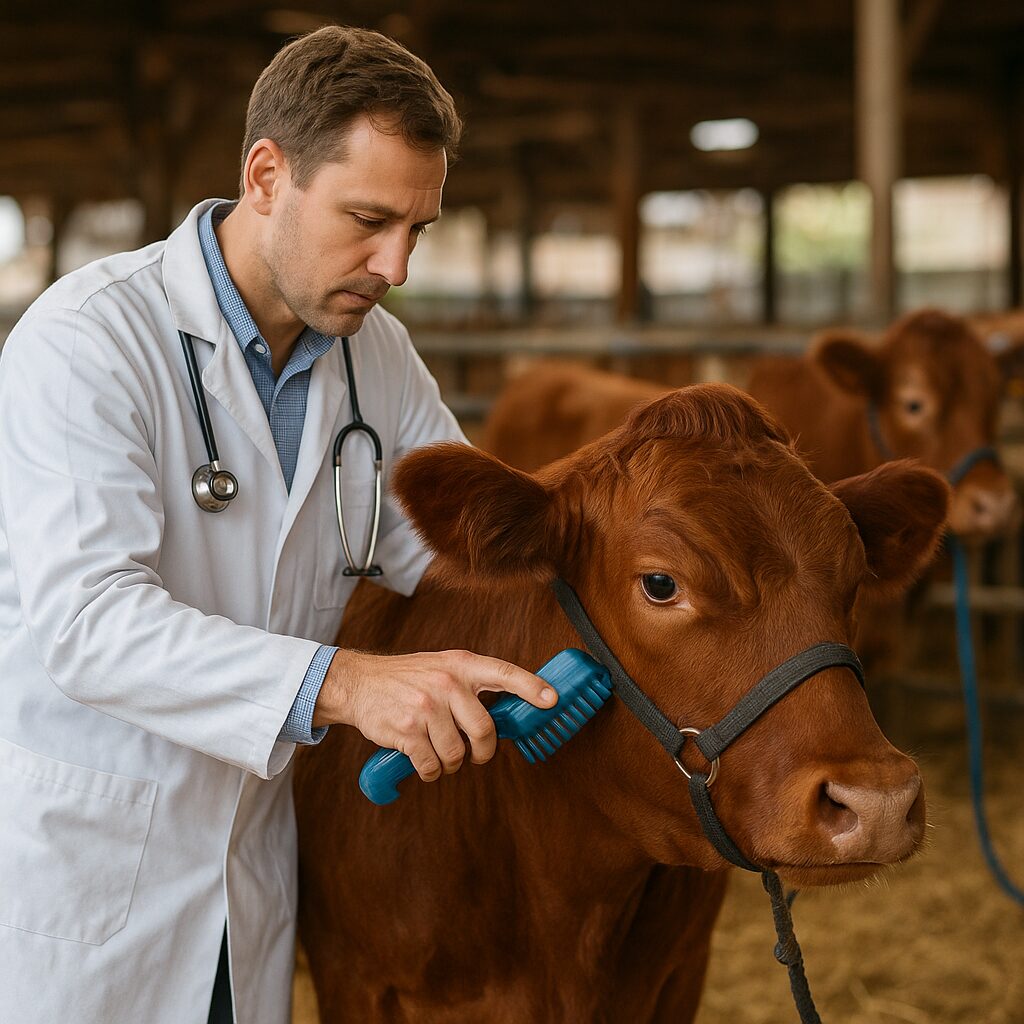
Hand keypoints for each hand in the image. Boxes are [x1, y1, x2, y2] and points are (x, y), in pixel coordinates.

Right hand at [314, 649, 557, 781]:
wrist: (359, 684)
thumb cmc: (407, 679)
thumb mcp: (441, 667)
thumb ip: (471, 685)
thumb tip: (508, 712)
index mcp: (461, 665)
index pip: (504, 673)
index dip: (531, 687)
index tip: (552, 700)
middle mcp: (447, 682)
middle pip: (484, 730)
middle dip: (483, 752)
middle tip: (475, 755)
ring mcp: (426, 707)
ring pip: (456, 754)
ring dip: (450, 764)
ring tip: (439, 753)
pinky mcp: (408, 731)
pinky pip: (432, 766)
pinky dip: (430, 772)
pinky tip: (423, 761)